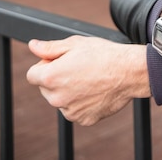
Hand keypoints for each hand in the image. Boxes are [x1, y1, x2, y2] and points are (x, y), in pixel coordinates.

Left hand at [26, 36, 149, 125]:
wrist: (129, 71)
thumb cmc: (103, 54)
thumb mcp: (75, 43)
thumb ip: (49, 47)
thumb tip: (33, 45)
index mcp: (51, 77)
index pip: (32, 74)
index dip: (45, 64)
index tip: (60, 60)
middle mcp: (57, 98)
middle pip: (45, 88)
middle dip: (56, 78)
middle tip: (78, 66)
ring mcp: (70, 111)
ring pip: (61, 100)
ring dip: (68, 91)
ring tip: (89, 78)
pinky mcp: (83, 119)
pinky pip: (75, 110)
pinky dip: (81, 102)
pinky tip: (95, 89)